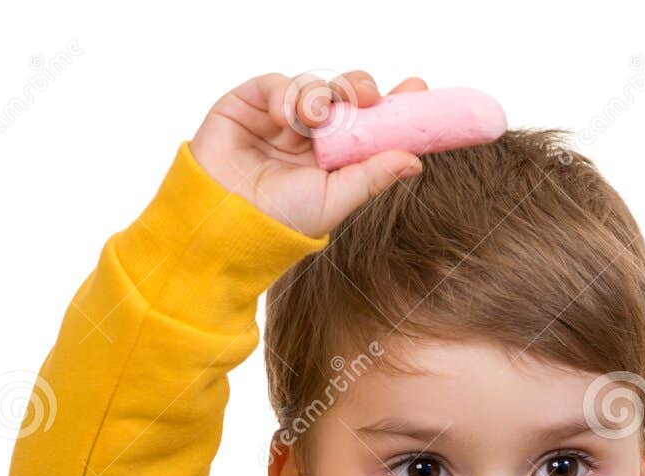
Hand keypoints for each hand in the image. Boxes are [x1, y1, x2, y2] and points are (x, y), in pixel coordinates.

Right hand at [191, 70, 427, 238]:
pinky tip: (286, 116)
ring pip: (313, 86)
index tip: (415, 90)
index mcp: (333, 156)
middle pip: (344, 96)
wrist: (228, 223)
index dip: (391, 105)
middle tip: (370, 94)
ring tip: (315, 117)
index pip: (367, 122)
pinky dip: (285, 93)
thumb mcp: (335, 201)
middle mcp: (309, 135)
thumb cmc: (280, 221)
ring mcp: (280, 118)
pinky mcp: (249, 104)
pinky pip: (276, 83)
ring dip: (320, 95)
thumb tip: (415, 161)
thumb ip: (372, 177)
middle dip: (359, 88)